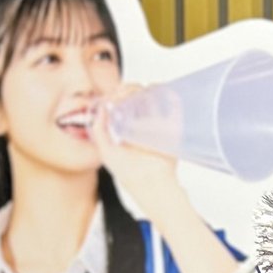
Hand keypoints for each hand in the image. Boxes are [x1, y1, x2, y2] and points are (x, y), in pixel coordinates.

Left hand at [89, 83, 182, 205]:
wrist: (150, 183)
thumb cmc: (128, 172)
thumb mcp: (105, 151)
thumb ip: (99, 129)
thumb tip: (102, 107)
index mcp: (128, 128)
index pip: (124, 103)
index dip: (117, 95)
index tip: (112, 96)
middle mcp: (144, 124)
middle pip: (138, 95)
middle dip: (129, 89)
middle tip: (122, 94)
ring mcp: (159, 124)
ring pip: (154, 95)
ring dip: (144, 89)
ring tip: (134, 95)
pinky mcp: (173, 126)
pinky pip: (173, 104)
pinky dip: (166, 93)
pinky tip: (154, 92)